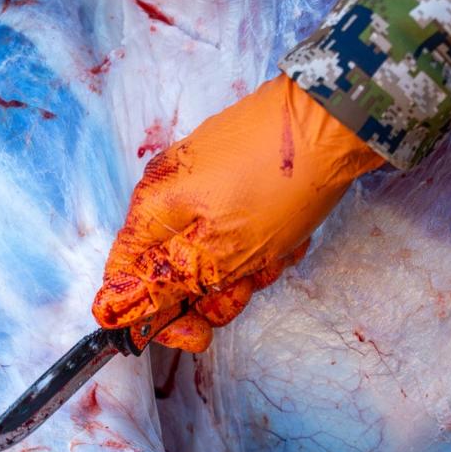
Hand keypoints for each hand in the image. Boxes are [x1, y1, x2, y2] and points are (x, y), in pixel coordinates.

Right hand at [93, 74, 382, 352]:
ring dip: (245, 268)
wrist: (336, 117)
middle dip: (213, 292)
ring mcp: (203, 180)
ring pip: (210, 253)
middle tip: (248, 286)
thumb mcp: (220, 252)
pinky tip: (289, 236)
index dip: (157, 318)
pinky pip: (236, 227)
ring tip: (277, 255)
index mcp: (151, 210)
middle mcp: (167, 193)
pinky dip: (260, 241)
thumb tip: (114, 309)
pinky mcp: (235, 173)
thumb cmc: (278, 184)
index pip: (126, 281)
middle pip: (172, 271)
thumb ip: (165, 283)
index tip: (197, 334)